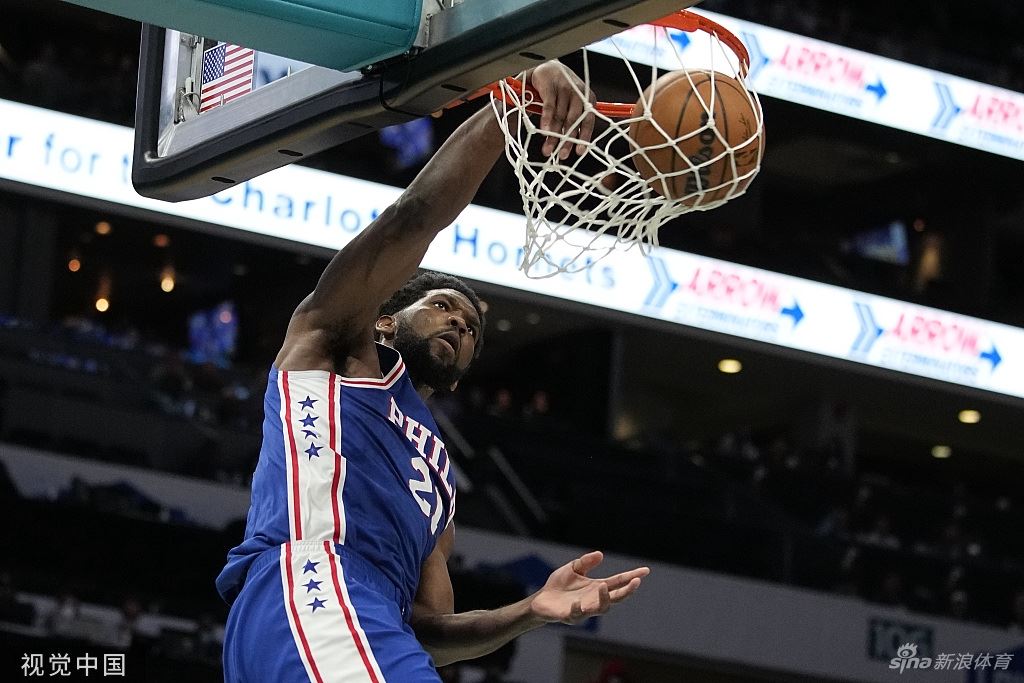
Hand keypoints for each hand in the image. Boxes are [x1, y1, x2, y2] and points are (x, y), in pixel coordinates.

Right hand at [527, 61, 597, 158]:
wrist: (546, 65)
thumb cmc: (559, 88)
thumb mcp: (568, 103)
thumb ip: (568, 121)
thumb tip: (567, 143)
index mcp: (587, 99)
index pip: (588, 121)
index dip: (584, 137)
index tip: (579, 153)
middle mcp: (578, 93)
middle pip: (573, 121)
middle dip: (567, 141)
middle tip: (562, 156)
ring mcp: (564, 88)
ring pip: (559, 117)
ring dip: (553, 135)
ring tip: (547, 150)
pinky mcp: (550, 86)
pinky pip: (549, 106)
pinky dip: (546, 120)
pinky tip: (544, 132)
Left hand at [529, 551, 648, 624]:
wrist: (541, 600)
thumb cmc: (559, 586)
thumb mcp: (572, 569)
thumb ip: (585, 562)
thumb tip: (601, 554)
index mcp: (597, 588)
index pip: (618, 582)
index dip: (632, 577)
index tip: (646, 570)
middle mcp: (594, 600)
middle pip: (616, 597)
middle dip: (627, 591)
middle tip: (635, 582)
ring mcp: (583, 609)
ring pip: (600, 609)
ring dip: (604, 599)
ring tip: (603, 586)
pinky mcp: (569, 616)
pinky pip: (576, 614)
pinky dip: (577, 608)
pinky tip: (577, 602)